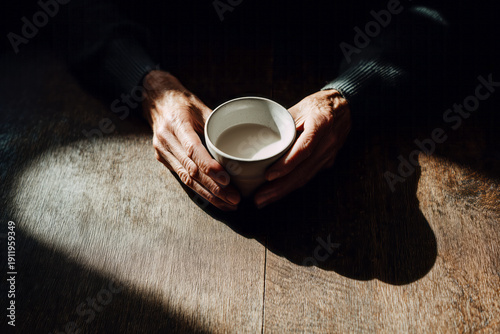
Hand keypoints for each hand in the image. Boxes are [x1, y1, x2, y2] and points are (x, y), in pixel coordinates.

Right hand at [142, 70, 240, 209]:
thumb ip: (216, 125)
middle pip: (191, 170)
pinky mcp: (163, 159)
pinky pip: (182, 178)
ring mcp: (162, 151)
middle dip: (214, 187)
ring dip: (208, 194)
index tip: (227, 180)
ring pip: (186, 179)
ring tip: (228, 204)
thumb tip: (239, 143)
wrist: (156, 99)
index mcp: (176, 123)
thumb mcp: (200, 107)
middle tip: (234, 198)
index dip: (210, 167)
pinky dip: (200, 190)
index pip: (193, 150)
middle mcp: (166, 140)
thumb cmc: (182, 101)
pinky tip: (214, 198)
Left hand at [254, 89, 350, 207]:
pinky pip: (308, 176)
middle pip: (303, 170)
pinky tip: (277, 192)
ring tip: (263, 199)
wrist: (345, 106)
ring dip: (283, 191)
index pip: (304, 148)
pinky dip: (291, 186)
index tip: (269, 175)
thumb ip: (283, 122)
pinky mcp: (327, 162)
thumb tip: (260, 137)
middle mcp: (328, 142)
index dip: (287, 164)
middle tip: (259, 198)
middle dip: (279, 187)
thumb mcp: (301, 106)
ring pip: (305, 177)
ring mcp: (329, 154)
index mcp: (322, 123)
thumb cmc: (319, 104)